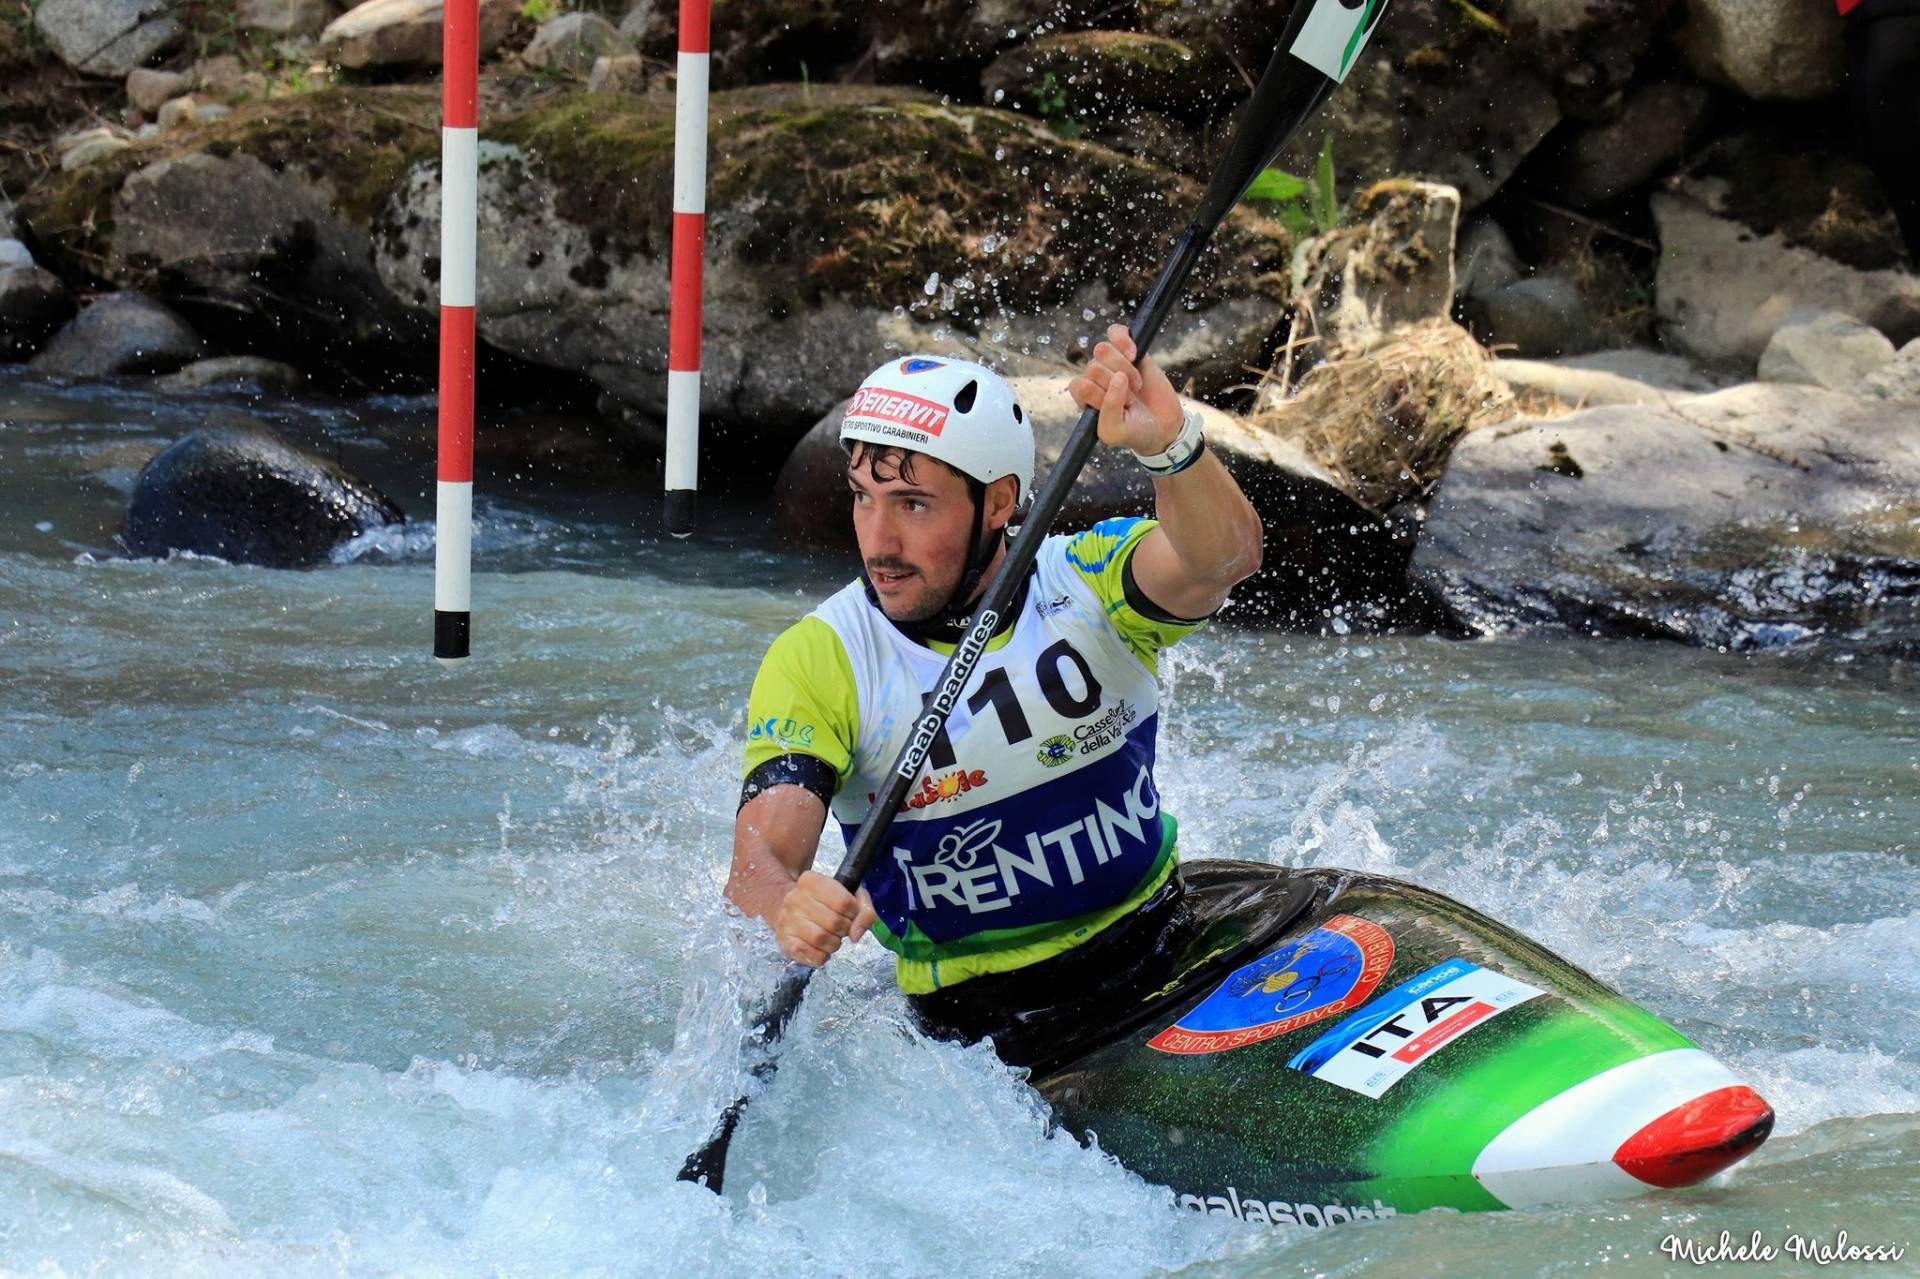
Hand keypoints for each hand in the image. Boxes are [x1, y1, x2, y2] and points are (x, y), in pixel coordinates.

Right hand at [773, 870, 876, 966]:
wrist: (786, 907)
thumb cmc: (822, 901)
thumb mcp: (848, 894)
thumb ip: (863, 910)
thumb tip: (856, 935)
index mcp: (811, 881)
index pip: (844, 902)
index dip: (854, 913)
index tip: (850, 913)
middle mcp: (794, 898)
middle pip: (834, 922)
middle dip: (844, 929)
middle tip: (840, 927)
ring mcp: (786, 919)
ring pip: (821, 939)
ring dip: (834, 944)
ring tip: (831, 937)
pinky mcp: (784, 940)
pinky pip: (813, 955)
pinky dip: (823, 955)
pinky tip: (821, 947)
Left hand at [1069, 323, 1184, 454]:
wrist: (1162, 425)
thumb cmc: (1134, 431)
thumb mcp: (1115, 432)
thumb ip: (1108, 409)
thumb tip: (1117, 377)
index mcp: (1083, 398)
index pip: (1080, 386)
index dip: (1101, 395)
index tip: (1120, 407)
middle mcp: (1093, 378)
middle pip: (1093, 367)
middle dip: (1117, 385)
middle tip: (1132, 399)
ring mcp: (1109, 362)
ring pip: (1102, 350)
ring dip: (1123, 367)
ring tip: (1136, 383)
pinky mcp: (1126, 348)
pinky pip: (1114, 331)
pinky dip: (1124, 340)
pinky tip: (1135, 354)